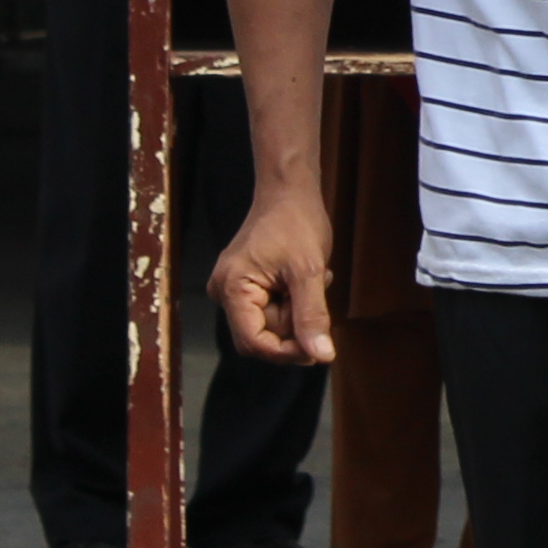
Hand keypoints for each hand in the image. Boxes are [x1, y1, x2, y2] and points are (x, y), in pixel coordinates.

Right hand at [210, 179, 338, 366]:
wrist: (289, 191)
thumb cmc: (296, 222)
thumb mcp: (309, 271)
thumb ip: (312, 315)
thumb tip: (322, 357)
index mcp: (232, 288)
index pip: (253, 342)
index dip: (286, 352)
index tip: (317, 348)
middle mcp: (225, 293)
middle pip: (262, 335)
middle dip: (294, 324)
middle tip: (315, 293)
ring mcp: (235, 289)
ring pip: (271, 324)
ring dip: (298, 310)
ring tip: (313, 279)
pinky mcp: (247, 286)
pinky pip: (271, 309)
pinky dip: (293, 302)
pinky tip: (304, 279)